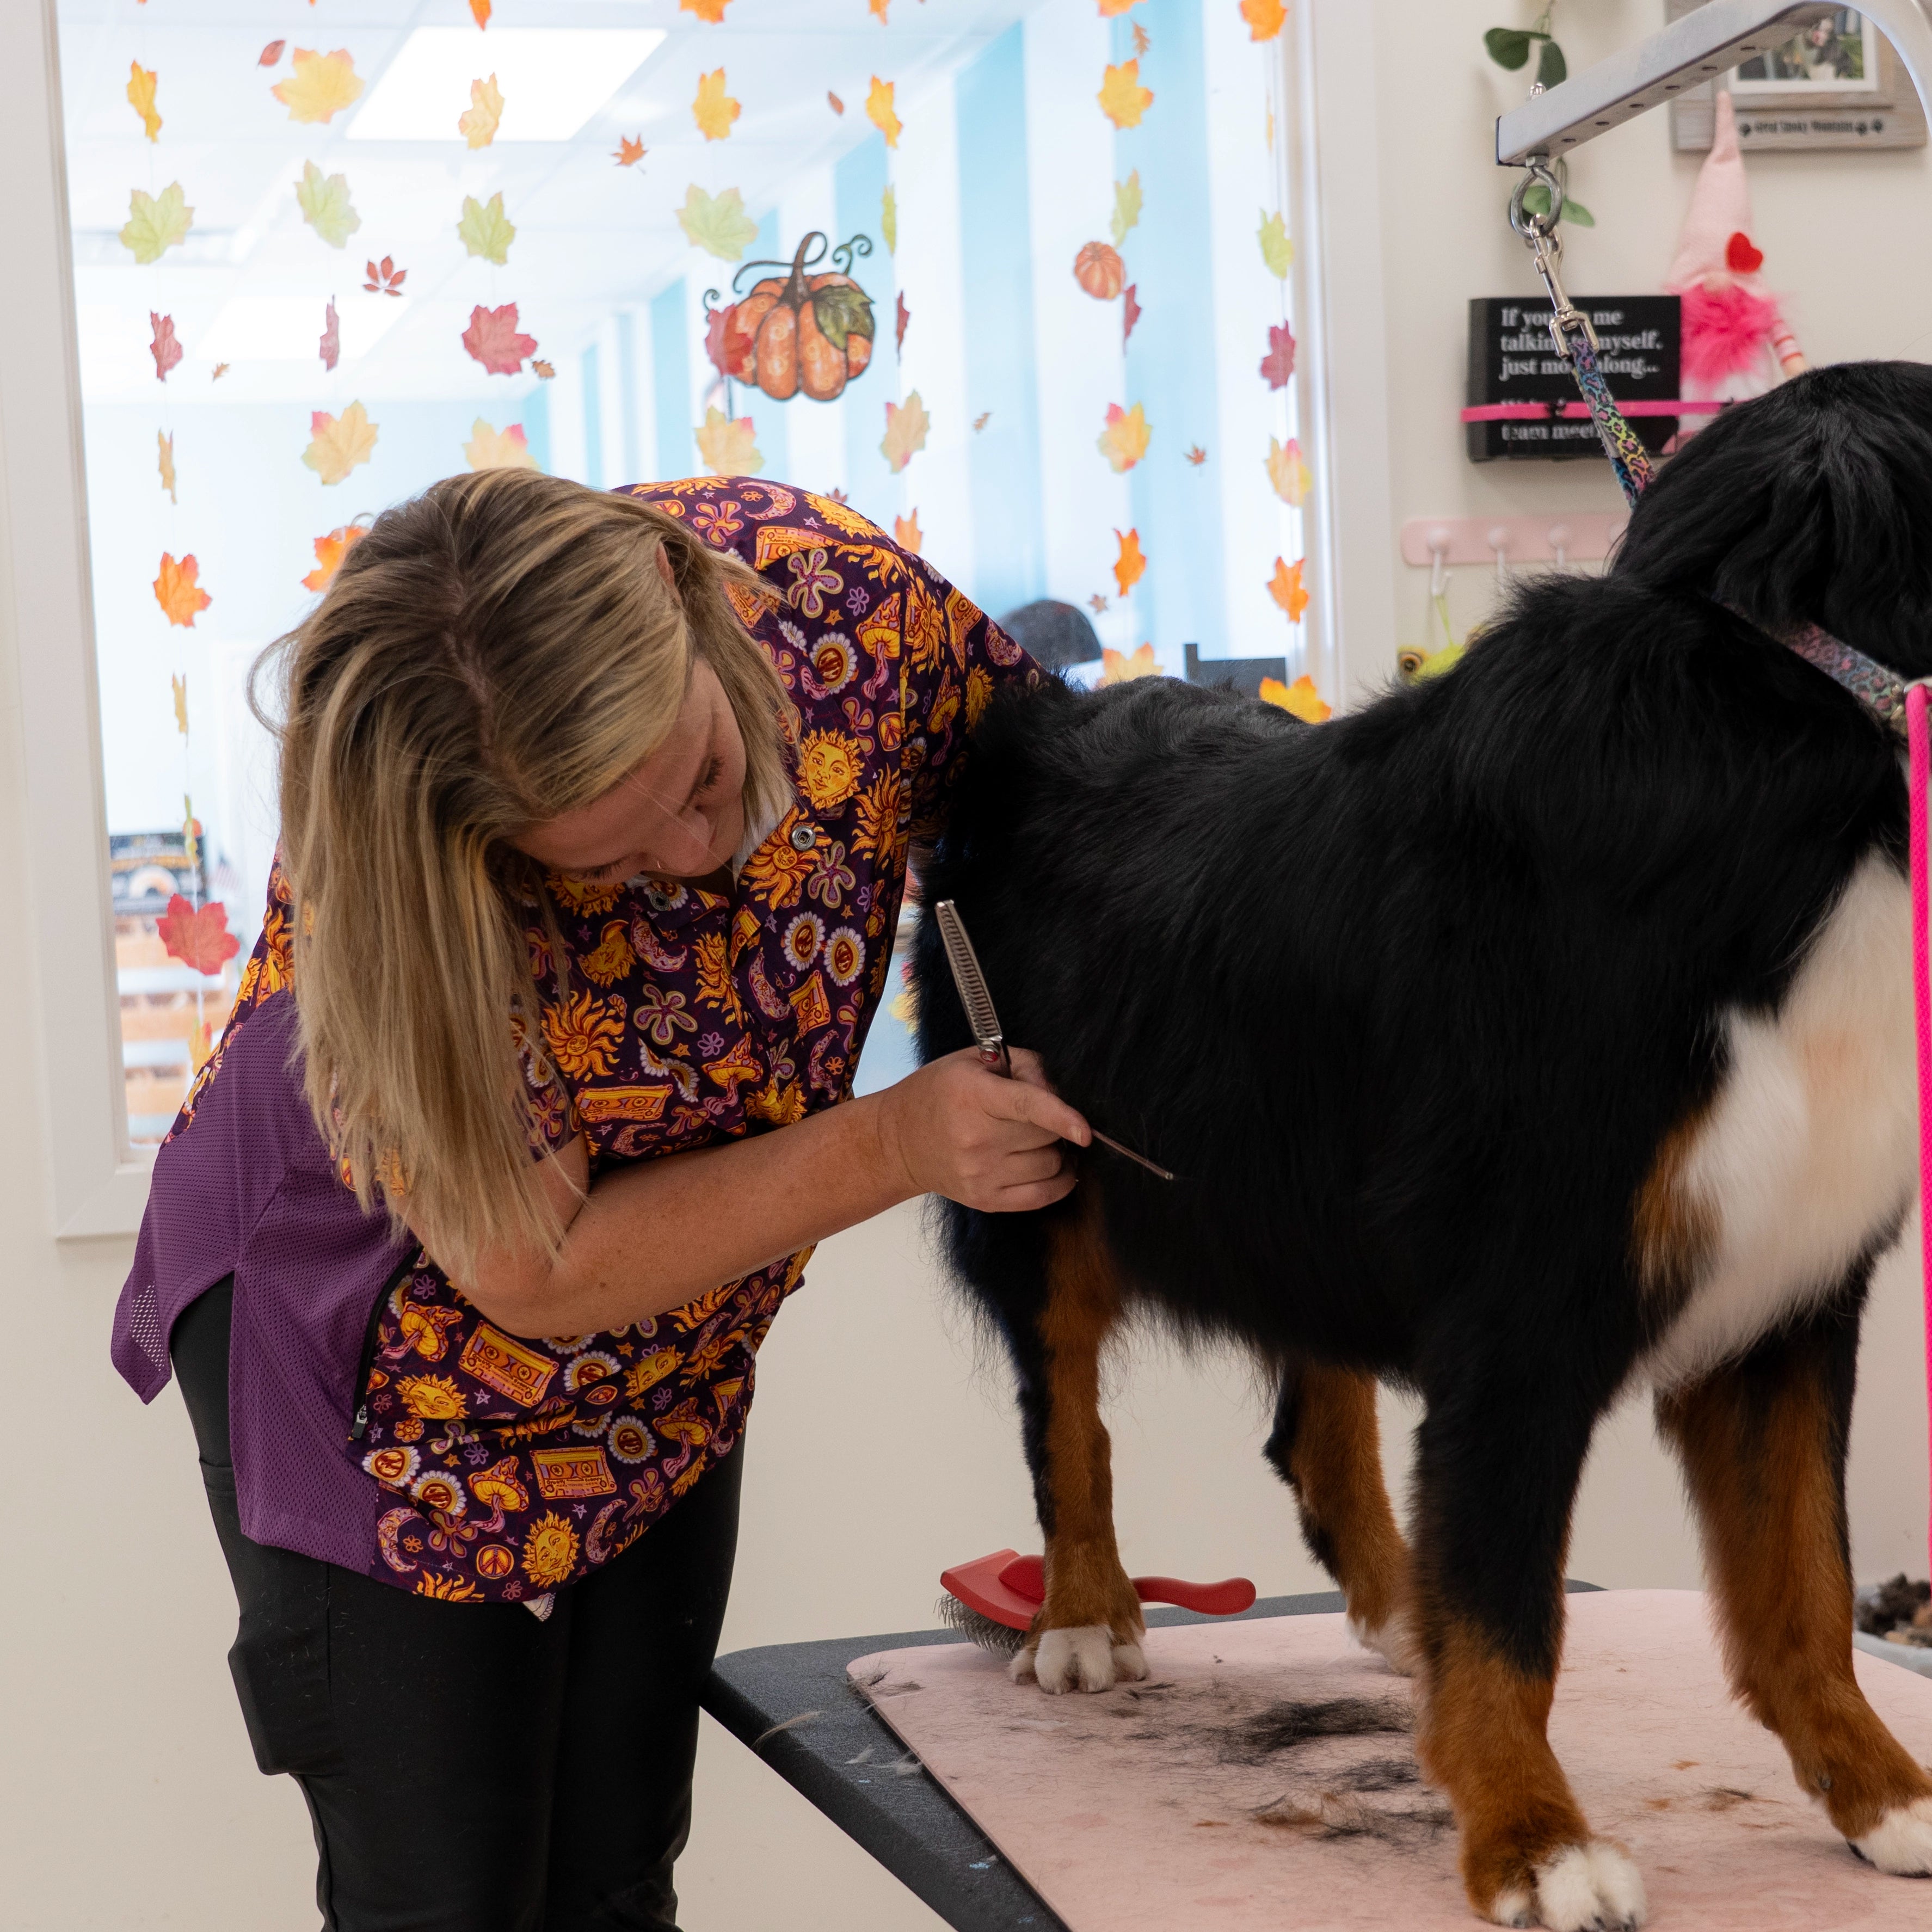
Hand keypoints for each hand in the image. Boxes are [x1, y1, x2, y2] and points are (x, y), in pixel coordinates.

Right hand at [880, 1047, 1089, 1211]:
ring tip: (1038, 1141)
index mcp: (973, 1097)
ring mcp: (980, 1175)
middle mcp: (976, 1139)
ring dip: (1055, 1152)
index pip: (1027, 1107)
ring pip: (1050, 1166)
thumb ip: (1024, 1066)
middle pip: (1046, 1137)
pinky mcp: (985, 1200)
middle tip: (1034, 1117)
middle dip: (1052, 1125)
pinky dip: (1059, 1181)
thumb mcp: (973, 1061)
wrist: (899, 1141)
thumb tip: (1059, 1094)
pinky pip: (1042, 1196)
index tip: (1086, 1131)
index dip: (1062, 1117)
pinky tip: (1051, 1166)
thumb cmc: (938, 1094)